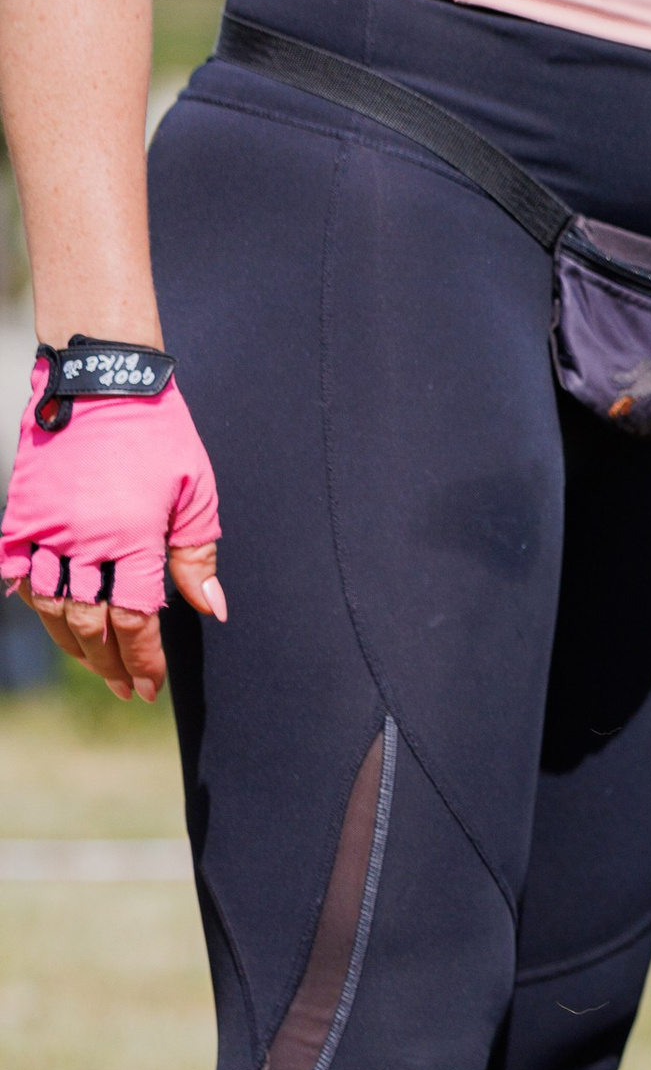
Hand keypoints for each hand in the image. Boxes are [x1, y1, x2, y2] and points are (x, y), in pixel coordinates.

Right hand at [0, 363, 224, 703]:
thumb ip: (197, 557)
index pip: (135, 621)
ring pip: (50, 608)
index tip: (152, 686)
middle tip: (130, 689)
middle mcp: (82, 543)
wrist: (103, 379)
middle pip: (90, 626)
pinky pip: (15, 574)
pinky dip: (31, 602)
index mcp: (131, 539)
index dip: (144, 660)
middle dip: (112, 666)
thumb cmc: (160, 434)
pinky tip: (52, 619)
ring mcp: (44, 530)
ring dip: (73, 645)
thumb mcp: (195, 493)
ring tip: (98, 665)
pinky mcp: (19, 515)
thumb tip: (211, 611)